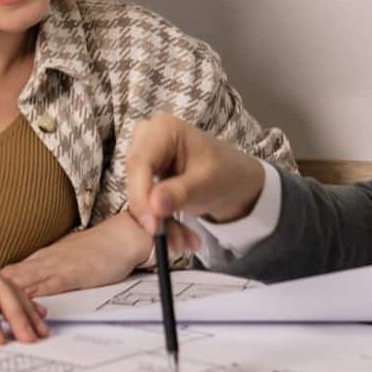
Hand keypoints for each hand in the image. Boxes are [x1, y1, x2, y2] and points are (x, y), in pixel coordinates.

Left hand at [2, 212, 151, 296]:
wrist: (123, 236)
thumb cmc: (99, 250)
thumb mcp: (66, 261)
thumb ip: (45, 274)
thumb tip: (24, 291)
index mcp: (37, 259)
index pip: (0, 275)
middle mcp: (39, 261)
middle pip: (0, 280)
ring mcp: (52, 266)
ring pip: (16, 284)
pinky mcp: (67, 274)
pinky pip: (41, 288)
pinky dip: (25, 301)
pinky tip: (12, 311)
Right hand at [125, 114, 265, 251]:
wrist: (237, 181)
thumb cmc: (226, 172)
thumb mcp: (207, 183)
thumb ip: (180, 193)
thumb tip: (153, 206)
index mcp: (163, 129)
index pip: (140, 162)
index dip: (141, 194)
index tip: (152, 225)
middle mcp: (148, 139)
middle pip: (135, 179)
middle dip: (150, 212)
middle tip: (164, 238)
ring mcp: (146, 158)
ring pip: (139, 195)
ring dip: (159, 223)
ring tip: (183, 242)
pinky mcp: (147, 178)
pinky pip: (145, 204)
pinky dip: (162, 223)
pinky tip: (182, 238)